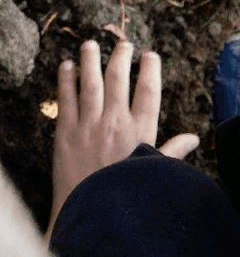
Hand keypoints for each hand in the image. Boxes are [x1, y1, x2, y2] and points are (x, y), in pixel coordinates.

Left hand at [48, 40, 198, 233]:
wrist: (92, 212)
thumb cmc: (125, 192)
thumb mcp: (153, 171)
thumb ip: (171, 151)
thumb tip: (192, 138)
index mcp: (140, 131)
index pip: (148, 92)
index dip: (150, 70)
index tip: (149, 55)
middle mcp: (115, 122)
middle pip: (119, 80)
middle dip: (121, 58)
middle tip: (122, 44)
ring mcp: (88, 125)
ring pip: (90, 83)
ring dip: (89, 60)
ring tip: (90, 44)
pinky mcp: (64, 132)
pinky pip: (64, 99)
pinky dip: (64, 80)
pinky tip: (64, 66)